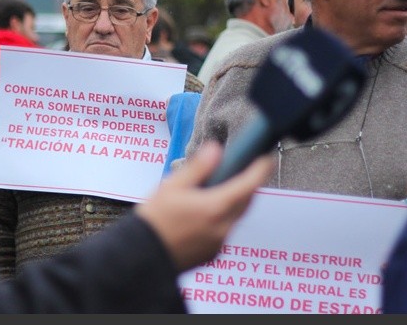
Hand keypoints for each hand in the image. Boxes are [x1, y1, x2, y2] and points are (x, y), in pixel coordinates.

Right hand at [135, 141, 273, 271]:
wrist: (141, 255)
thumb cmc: (153, 220)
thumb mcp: (172, 186)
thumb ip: (198, 167)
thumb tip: (215, 149)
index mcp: (215, 207)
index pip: (249, 185)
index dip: (261, 169)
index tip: (265, 158)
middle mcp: (222, 227)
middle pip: (246, 202)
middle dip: (248, 185)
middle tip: (242, 171)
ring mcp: (219, 243)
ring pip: (236, 217)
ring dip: (234, 203)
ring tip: (216, 191)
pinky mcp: (212, 254)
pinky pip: (224, 231)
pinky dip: (221, 219)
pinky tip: (203, 214)